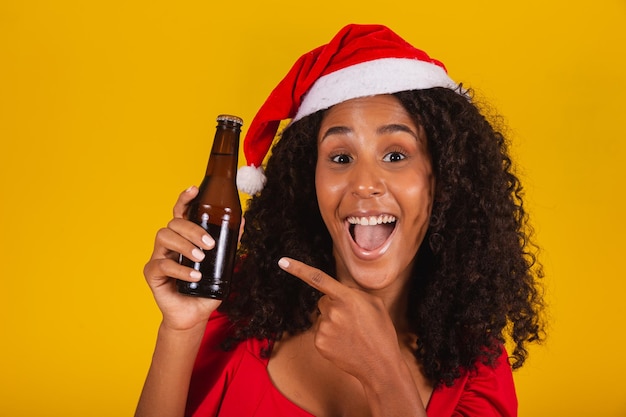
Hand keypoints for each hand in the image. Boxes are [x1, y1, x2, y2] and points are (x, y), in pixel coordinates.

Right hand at [143, 186, 221, 330]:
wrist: (194, 315)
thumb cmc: (206, 288)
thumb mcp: (222, 265)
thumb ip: (230, 244)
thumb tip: (242, 221)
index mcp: (183, 237)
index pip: (181, 212)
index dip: (185, 198)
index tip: (194, 189)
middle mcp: (169, 244)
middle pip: (174, 222)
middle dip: (192, 229)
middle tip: (210, 244)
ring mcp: (158, 257)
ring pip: (164, 237)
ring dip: (185, 245)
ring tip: (201, 259)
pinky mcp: (152, 273)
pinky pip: (163, 264)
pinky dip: (181, 269)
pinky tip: (194, 276)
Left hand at [277, 257, 403, 383]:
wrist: (380, 365)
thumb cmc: (380, 332)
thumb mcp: (374, 304)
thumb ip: (354, 292)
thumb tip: (338, 290)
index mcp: (347, 298)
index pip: (318, 279)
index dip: (298, 269)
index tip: (282, 261)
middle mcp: (333, 312)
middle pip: (323, 301)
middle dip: (334, 306)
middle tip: (352, 321)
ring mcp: (324, 328)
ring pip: (322, 318)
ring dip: (333, 323)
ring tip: (351, 335)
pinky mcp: (319, 343)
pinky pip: (320, 332)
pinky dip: (330, 337)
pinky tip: (344, 344)